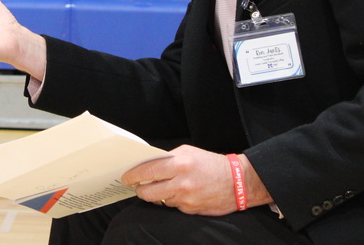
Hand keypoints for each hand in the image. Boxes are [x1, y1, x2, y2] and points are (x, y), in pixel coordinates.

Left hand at [122, 146, 271, 215]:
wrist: (238, 182)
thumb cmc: (210, 164)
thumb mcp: (189, 152)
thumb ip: (167, 157)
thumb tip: (147, 164)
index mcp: (179, 164)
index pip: (147, 172)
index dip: (132, 176)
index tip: (125, 178)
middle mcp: (181, 183)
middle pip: (148, 192)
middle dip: (140, 190)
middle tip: (137, 187)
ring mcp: (186, 199)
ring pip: (159, 201)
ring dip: (156, 196)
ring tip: (157, 189)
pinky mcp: (191, 210)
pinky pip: (173, 206)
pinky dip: (171, 201)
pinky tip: (176, 194)